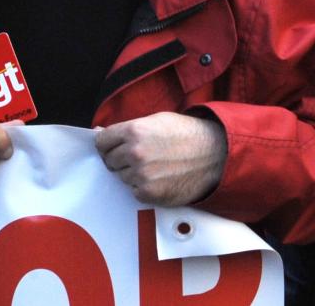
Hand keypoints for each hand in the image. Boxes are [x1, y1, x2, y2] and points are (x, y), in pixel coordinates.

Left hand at [95, 112, 227, 205]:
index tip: (117, 145)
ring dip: (133, 173)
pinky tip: (161, 177)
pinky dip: (143, 187)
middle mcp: (134, 153)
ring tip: (157, 165)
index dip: (109, 143)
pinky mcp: (148, 193)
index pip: (101, 141)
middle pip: (109, 160)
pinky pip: (134, 191)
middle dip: (121, 159)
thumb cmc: (189, 134)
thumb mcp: (159, 120)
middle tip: (144, 155)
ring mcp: (140, 175)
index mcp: (134, 131)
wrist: (216, 154)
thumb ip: (128, 128)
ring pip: (121, 177)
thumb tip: (98, 131)